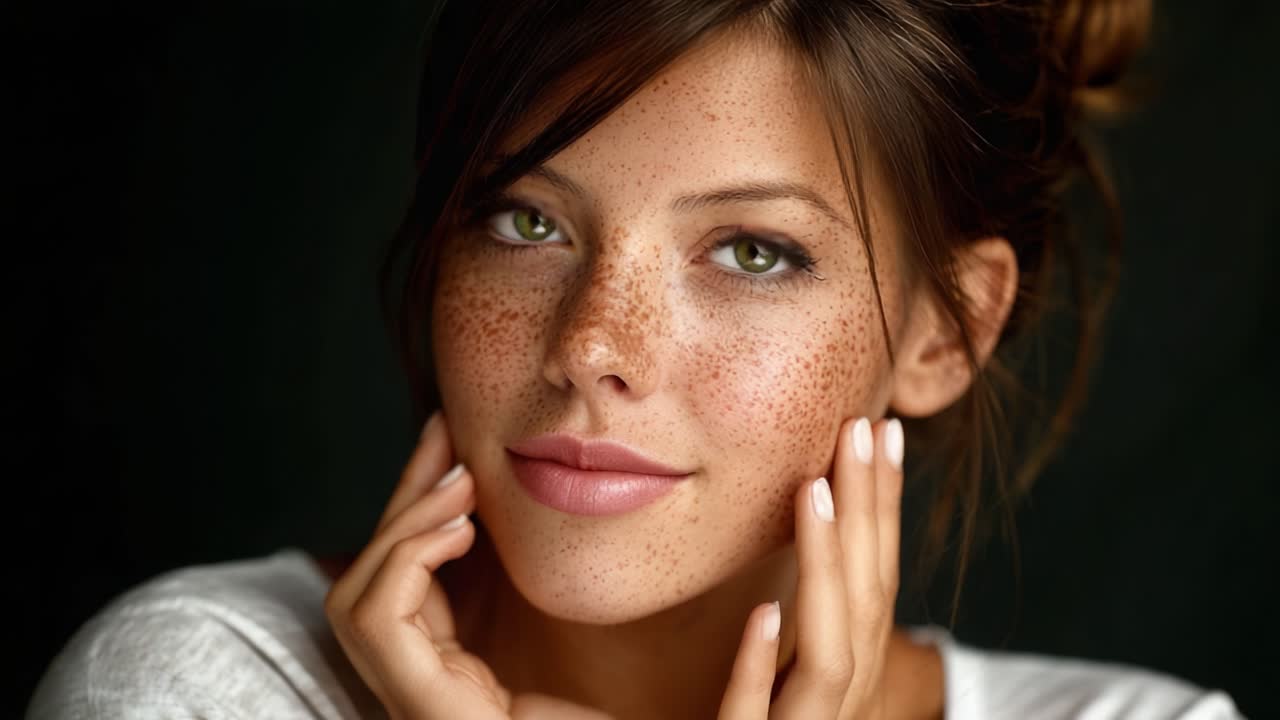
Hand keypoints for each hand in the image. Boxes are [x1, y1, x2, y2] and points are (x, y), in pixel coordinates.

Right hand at [324, 411, 611, 719]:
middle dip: (402, 499)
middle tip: (442, 430)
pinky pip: (379, 619)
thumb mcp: (572, 637)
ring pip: (356, 599)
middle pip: (372, 579)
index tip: (450, 442)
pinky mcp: (422, 705)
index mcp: (446, 667)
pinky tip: (456, 526)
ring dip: (402, 527)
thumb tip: (556, 506)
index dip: (419, 507)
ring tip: (457, 484)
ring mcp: (412, 698)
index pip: (406, 577)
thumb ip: (548, 588)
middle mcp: (416, 683)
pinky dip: (408, 562)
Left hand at [718, 417, 904, 719]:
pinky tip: (763, 614)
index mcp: (850, 682)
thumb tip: (779, 585)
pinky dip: (763, 667)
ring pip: (829, 658)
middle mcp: (841, 708)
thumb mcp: (786, 696)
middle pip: (866, 602)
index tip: (884, 431)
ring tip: (814, 490)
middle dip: (868, 512)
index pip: (875, 583)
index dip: (884, 509)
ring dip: (826, 568)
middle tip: (861, 426)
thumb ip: (792, 648)